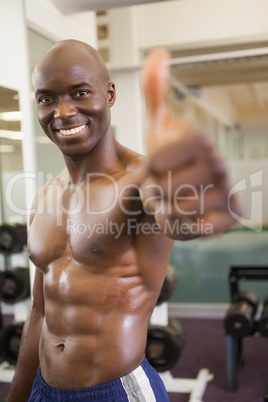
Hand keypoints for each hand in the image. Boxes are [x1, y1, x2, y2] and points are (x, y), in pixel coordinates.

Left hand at [141, 48, 239, 237]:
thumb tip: (159, 53)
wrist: (186, 193)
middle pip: (163, 190)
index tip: (154, 169)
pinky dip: (179, 227)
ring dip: (164, 211)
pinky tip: (182, 216)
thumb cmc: (167, 159)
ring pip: (176, 212)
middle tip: (161, 187)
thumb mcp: (156, 126)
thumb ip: (154, 91)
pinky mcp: (230, 218)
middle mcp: (219, 165)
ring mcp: (226, 193)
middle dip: (154, 193)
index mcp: (201, 142)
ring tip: (171, 201)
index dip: (147, 171)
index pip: (156, 163)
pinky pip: (192, 230)